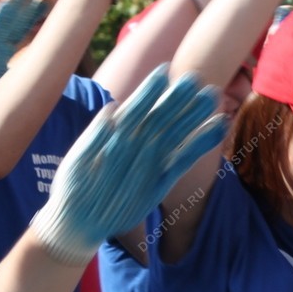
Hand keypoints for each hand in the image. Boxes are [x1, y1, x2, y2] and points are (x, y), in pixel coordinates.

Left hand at [30, 66, 227, 264]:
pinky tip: (218, 126)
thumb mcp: (78, 162)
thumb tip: (111, 111)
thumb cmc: (74, 188)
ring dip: (193, 115)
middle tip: (196, 80)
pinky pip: (186, 159)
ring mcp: (152, 161)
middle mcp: (137, 144)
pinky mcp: (163, 180)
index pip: (136, 108)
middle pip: (161, 117)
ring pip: (176, 133)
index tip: (164, 71)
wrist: (79, 221)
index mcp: (116, 134)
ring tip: (212, 96)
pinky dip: (202, 143)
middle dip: (178, 99)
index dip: (149, 91)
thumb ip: (95, 137)